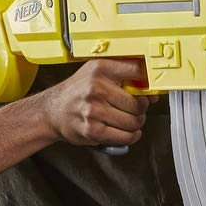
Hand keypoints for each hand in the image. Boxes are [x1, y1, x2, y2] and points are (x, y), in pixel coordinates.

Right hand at [41, 58, 158, 147]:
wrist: (52, 111)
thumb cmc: (78, 92)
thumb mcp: (96, 73)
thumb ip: (123, 76)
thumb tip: (152, 92)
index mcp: (101, 69)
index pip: (138, 71)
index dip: (149, 82)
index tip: (150, 90)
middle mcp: (97, 88)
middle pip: (139, 103)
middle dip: (142, 109)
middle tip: (135, 109)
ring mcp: (94, 111)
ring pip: (134, 122)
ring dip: (137, 124)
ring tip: (129, 120)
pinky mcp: (93, 131)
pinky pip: (125, 137)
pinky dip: (131, 136)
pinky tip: (127, 131)